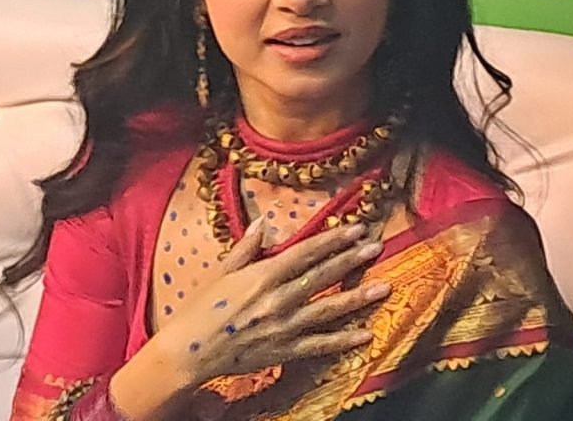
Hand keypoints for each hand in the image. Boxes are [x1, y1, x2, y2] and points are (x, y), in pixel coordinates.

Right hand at [158, 216, 390, 387]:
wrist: (189, 351)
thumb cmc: (202, 308)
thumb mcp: (222, 271)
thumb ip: (247, 247)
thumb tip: (265, 220)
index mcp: (262, 276)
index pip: (305, 253)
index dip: (332, 240)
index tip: (355, 229)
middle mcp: (277, 300)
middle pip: (322, 276)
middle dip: (351, 260)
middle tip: (377, 247)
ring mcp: (283, 327)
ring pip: (328, 309)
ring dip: (357, 297)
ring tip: (384, 286)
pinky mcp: (284, 351)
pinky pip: (319, 345)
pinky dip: (343, 341)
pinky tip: (365, 334)